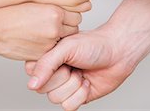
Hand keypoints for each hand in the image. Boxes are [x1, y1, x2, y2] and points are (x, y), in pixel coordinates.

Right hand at [0, 3, 81, 60]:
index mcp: (55, 12)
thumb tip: (62, 9)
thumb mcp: (34, 3)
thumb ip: (51, 7)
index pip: (76, 15)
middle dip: (67, 28)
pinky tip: (39, 41)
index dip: (70, 16)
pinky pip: (52, 52)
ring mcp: (49, 43)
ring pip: (64, 42)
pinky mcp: (41, 55)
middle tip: (57, 26)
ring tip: (46, 34)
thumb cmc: (10, 13)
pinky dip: (48, 48)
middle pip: (73, 29)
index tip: (65, 16)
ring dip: (59, 39)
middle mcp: (55, 28)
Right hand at [25, 0, 149, 109]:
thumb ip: (46, 64)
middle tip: (73, 65)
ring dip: (73, 86)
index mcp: (48, 56)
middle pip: (43, 89)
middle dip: (62, 77)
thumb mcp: (66, 48)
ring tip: (81, 72)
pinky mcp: (77, 97)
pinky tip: (87, 82)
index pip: (32, 73)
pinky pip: (69, 106)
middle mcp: (54, 72)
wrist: (118, 52)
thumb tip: (31, 85)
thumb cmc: (93, 43)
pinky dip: (80, 95)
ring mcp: (65, 85)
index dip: (45, 70)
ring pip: (55, 99)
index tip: (58, 59)